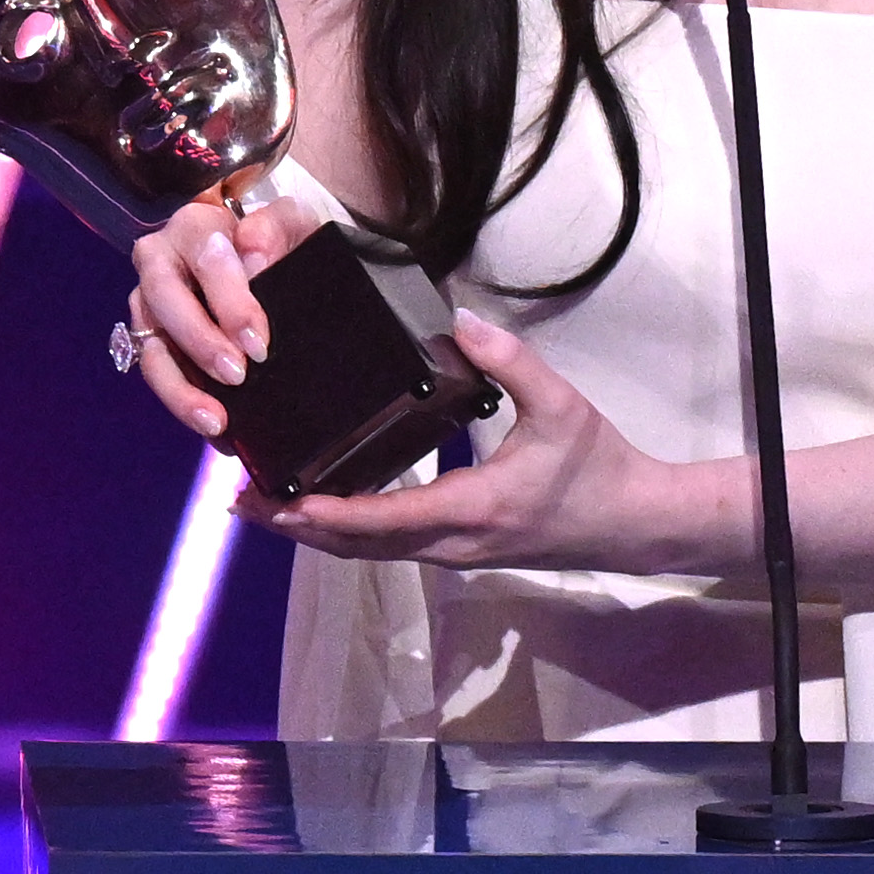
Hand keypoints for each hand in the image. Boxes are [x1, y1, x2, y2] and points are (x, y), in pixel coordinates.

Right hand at [124, 191, 315, 440]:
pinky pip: (158, 375)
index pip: (205, 258)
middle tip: (237, 376)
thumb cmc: (282, 243)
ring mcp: (150, 304)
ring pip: (151, 347)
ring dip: (180, 388)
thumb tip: (253, 253)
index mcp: (195, 227)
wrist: (277, 265)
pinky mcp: (152, 342)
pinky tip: (217, 431)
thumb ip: (276, 227)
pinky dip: (185, 403)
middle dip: (199, 342)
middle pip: (164, 300)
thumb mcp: (293, 224)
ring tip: (216, 422)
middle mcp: (160, 260)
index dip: (230, 302)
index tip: (258, 343)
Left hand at [249, 312, 717, 572]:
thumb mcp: (562, 407)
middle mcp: (452, 543)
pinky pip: (388, 548)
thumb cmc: (599, 467)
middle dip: (296, 526)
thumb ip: (512, 362)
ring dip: (314, 532)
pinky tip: (321, 508)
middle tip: (239, 501)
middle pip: (357, 546)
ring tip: (263, 505)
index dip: (325, 512)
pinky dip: (345, 532)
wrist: (634, 524)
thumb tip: (461, 320)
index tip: (276, 497)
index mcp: (472, 508)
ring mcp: (453, 553)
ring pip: (368, 553)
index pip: (383, 519)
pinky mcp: (458, 550)